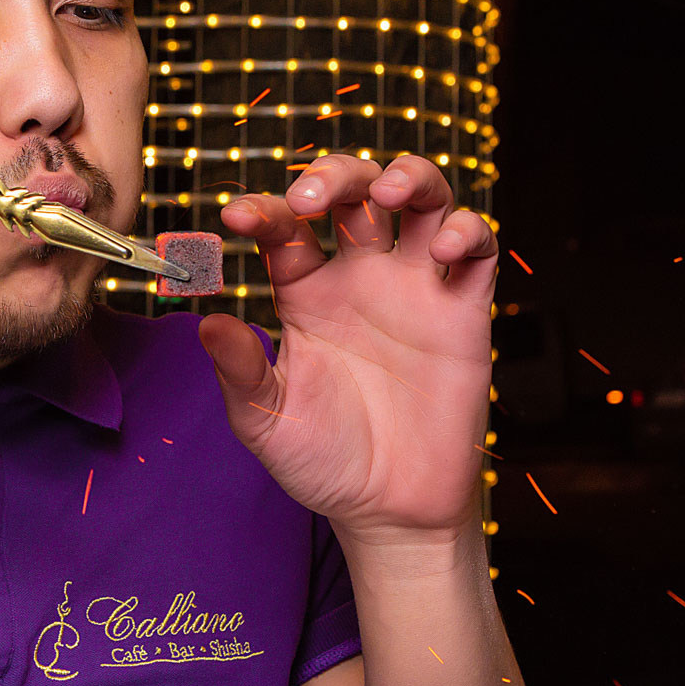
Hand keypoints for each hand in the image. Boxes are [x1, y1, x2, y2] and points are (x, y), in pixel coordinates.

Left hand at [196, 154, 496, 543]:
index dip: (262, 211)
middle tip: (311, 197)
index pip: (284, 229)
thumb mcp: (266, 420)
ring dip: (409, 177)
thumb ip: (239, 372)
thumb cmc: (324, 462)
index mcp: (305, 293)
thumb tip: (207, 325)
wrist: (389, 509)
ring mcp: (413, 290)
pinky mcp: (462, 314)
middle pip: (355, 194)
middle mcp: (359, 279)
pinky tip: (439, 252)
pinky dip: (467, 232)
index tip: (235, 217)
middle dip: (335, 175)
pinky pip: (477, 253)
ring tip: (389, 192)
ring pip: (422, 202)